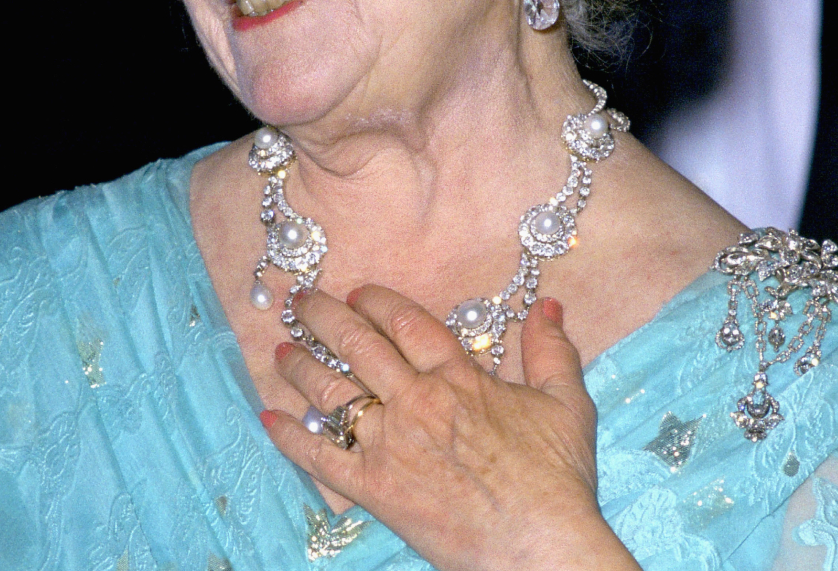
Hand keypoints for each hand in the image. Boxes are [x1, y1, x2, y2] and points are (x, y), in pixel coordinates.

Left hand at [259, 287, 641, 570]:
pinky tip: (269, 419)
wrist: (539, 545)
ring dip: (300, 367)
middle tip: (299, 301)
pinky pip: (319, 456)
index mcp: (456, 378)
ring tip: (280, 349)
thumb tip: (548, 304)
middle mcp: (413, 401)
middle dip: (322, 317)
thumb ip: (553, 351)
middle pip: (356, 345)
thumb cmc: (556, 480)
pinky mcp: (372, 486)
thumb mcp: (567, 405)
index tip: (356, 293)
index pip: (403, 323)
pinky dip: (290, 436)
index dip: (375, 302)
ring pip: (330, 392)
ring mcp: (387, 443)